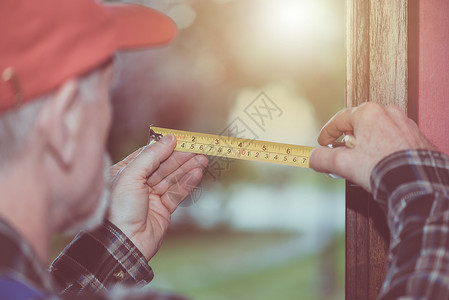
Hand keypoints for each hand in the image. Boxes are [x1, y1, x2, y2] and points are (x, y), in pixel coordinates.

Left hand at [107, 135, 207, 259]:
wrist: (123, 244)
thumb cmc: (119, 209)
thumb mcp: (131, 175)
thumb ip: (151, 155)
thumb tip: (170, 138)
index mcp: (124, 173)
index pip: (148, 155)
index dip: (165, 146)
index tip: (181, 139)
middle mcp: (137, 184)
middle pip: (163, 165)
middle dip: (181, 157)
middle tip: (198, 148)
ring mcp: (151, 198)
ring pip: (173, 178)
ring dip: (188, 168)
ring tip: (203, 159)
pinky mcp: (163, 210)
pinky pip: (177, 193)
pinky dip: (188, 183)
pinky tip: (197, 173)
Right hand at [309, 103, 434, 191]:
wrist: (416, 182)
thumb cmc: (383, 168)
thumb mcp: (344, 164)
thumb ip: (323, 159)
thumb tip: (313, 158)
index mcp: (369, 112)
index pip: (339, 119)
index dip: (327, 133)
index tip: (323, 143)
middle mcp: (388, 113)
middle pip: (359, 125)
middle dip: (348, 141)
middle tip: (342, 155)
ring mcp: (404, 124)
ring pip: (376, 132)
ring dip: (366, 145)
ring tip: (361, 162)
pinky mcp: (415, 137)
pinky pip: (392, 139)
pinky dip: (383, 148)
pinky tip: (379, 163)